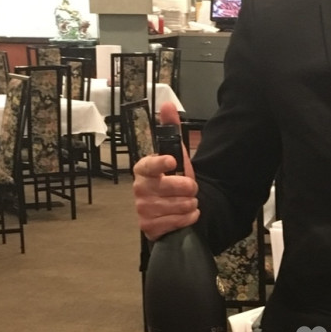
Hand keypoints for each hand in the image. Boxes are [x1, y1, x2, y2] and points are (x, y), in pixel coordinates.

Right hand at [133, 103, 198, 240]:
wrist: (176, 209)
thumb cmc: (174, 180)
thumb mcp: (176, 155)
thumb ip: (171, 129)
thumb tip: (167, 103)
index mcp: (143, 169)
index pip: (149, 165)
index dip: (160, 163)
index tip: (172, 162)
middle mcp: (139, 189)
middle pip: (172, 188)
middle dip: (190, 188)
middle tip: (190, 189)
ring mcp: (142, 209)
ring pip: (179, 205)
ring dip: (191, 204)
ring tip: (188, 201)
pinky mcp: (149, 227)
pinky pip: (177, 222)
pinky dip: (189, 218)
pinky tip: (187, 215)